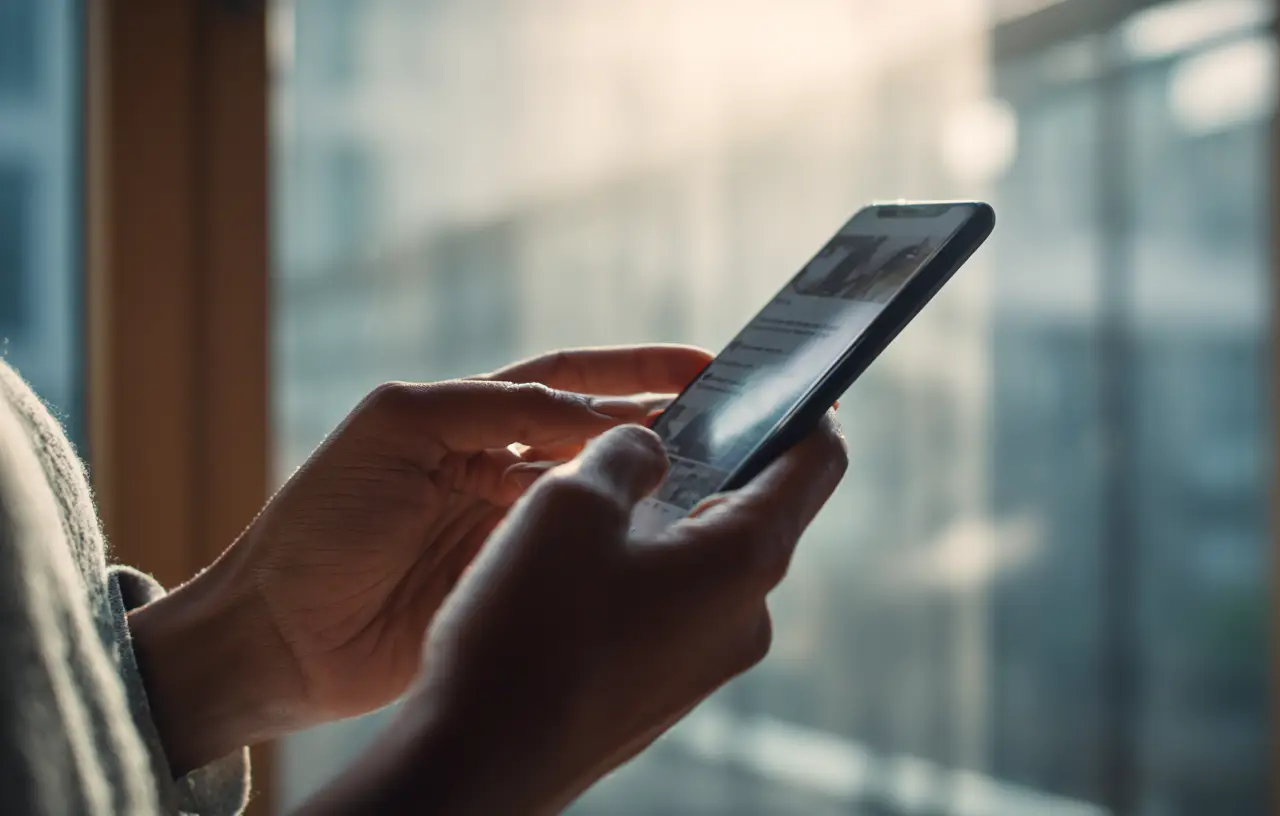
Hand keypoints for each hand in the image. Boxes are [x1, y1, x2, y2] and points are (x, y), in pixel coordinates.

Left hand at [127, 345, 710, 772]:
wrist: (276, 636)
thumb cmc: (319, 522)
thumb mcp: (398, 427)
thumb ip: (493, 407)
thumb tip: (591, 417)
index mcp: (471, 420)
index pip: (570, 382)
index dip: (635, 370)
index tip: (703, 365)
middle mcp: (500, 472)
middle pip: (600, 438)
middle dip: (665, 424)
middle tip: (735, 421)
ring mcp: (511, 535)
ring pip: (601, 502)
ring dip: (655, 488)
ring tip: (718, 477)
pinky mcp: (515, 591)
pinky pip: (579, 563)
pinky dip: (623, 550)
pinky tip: (665, 542)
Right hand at [300, 417, 848, 814]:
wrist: (481, 762)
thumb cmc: (532, 627)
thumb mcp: (571, 501)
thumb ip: (627, 451)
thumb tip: (651, 448)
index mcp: (745, 559)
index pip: (817, 461)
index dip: (807, 405)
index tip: (783, 374)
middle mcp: (745, 616)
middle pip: (753, 510)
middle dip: (710, 460)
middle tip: (655, 424)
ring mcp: (706, 662)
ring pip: (701, 561)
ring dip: (661, 519)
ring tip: (591, 497)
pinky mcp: (662, 691)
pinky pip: (668, 608)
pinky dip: (638, 571)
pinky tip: (573, 569)